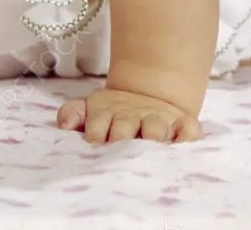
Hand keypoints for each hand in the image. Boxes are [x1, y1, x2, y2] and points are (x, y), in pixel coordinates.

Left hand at [56, 87, 201, 143]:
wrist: (147, 96)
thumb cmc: (114, 113)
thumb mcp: (92, 109)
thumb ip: (73, 113)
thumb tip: (62, 124)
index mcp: (108, 113)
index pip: (98, 126)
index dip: (95, 136)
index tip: (92, 147)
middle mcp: (133, 116)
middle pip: (127, 128)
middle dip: (122, 141)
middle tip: (119, 154)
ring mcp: (158, 118)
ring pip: (156, 127)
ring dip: (153, 136)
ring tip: (150, 149)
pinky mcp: (181, 122)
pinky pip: (189, 129)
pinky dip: (188, 136)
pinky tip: (182, 144)